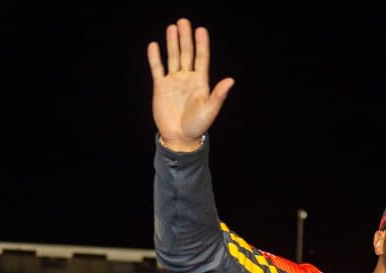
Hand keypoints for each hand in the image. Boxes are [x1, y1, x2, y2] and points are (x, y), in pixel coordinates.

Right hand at [147, 18, 233, 151]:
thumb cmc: (198, 125)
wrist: (180, 137)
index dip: (202, 44)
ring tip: (172, 28)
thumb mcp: (210, 109)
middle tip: (184, 22)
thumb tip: (231, 80)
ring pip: (173, 58)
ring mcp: (174, 81)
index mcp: (201, 82)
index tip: (201, 30)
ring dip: (172, 43)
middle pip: (187, 54)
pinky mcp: (161, 87)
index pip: (201, 58)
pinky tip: (154, 45)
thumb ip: (219, 94)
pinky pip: (157, 69)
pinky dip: (155, 58)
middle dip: (185, 38)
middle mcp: (187, 78)